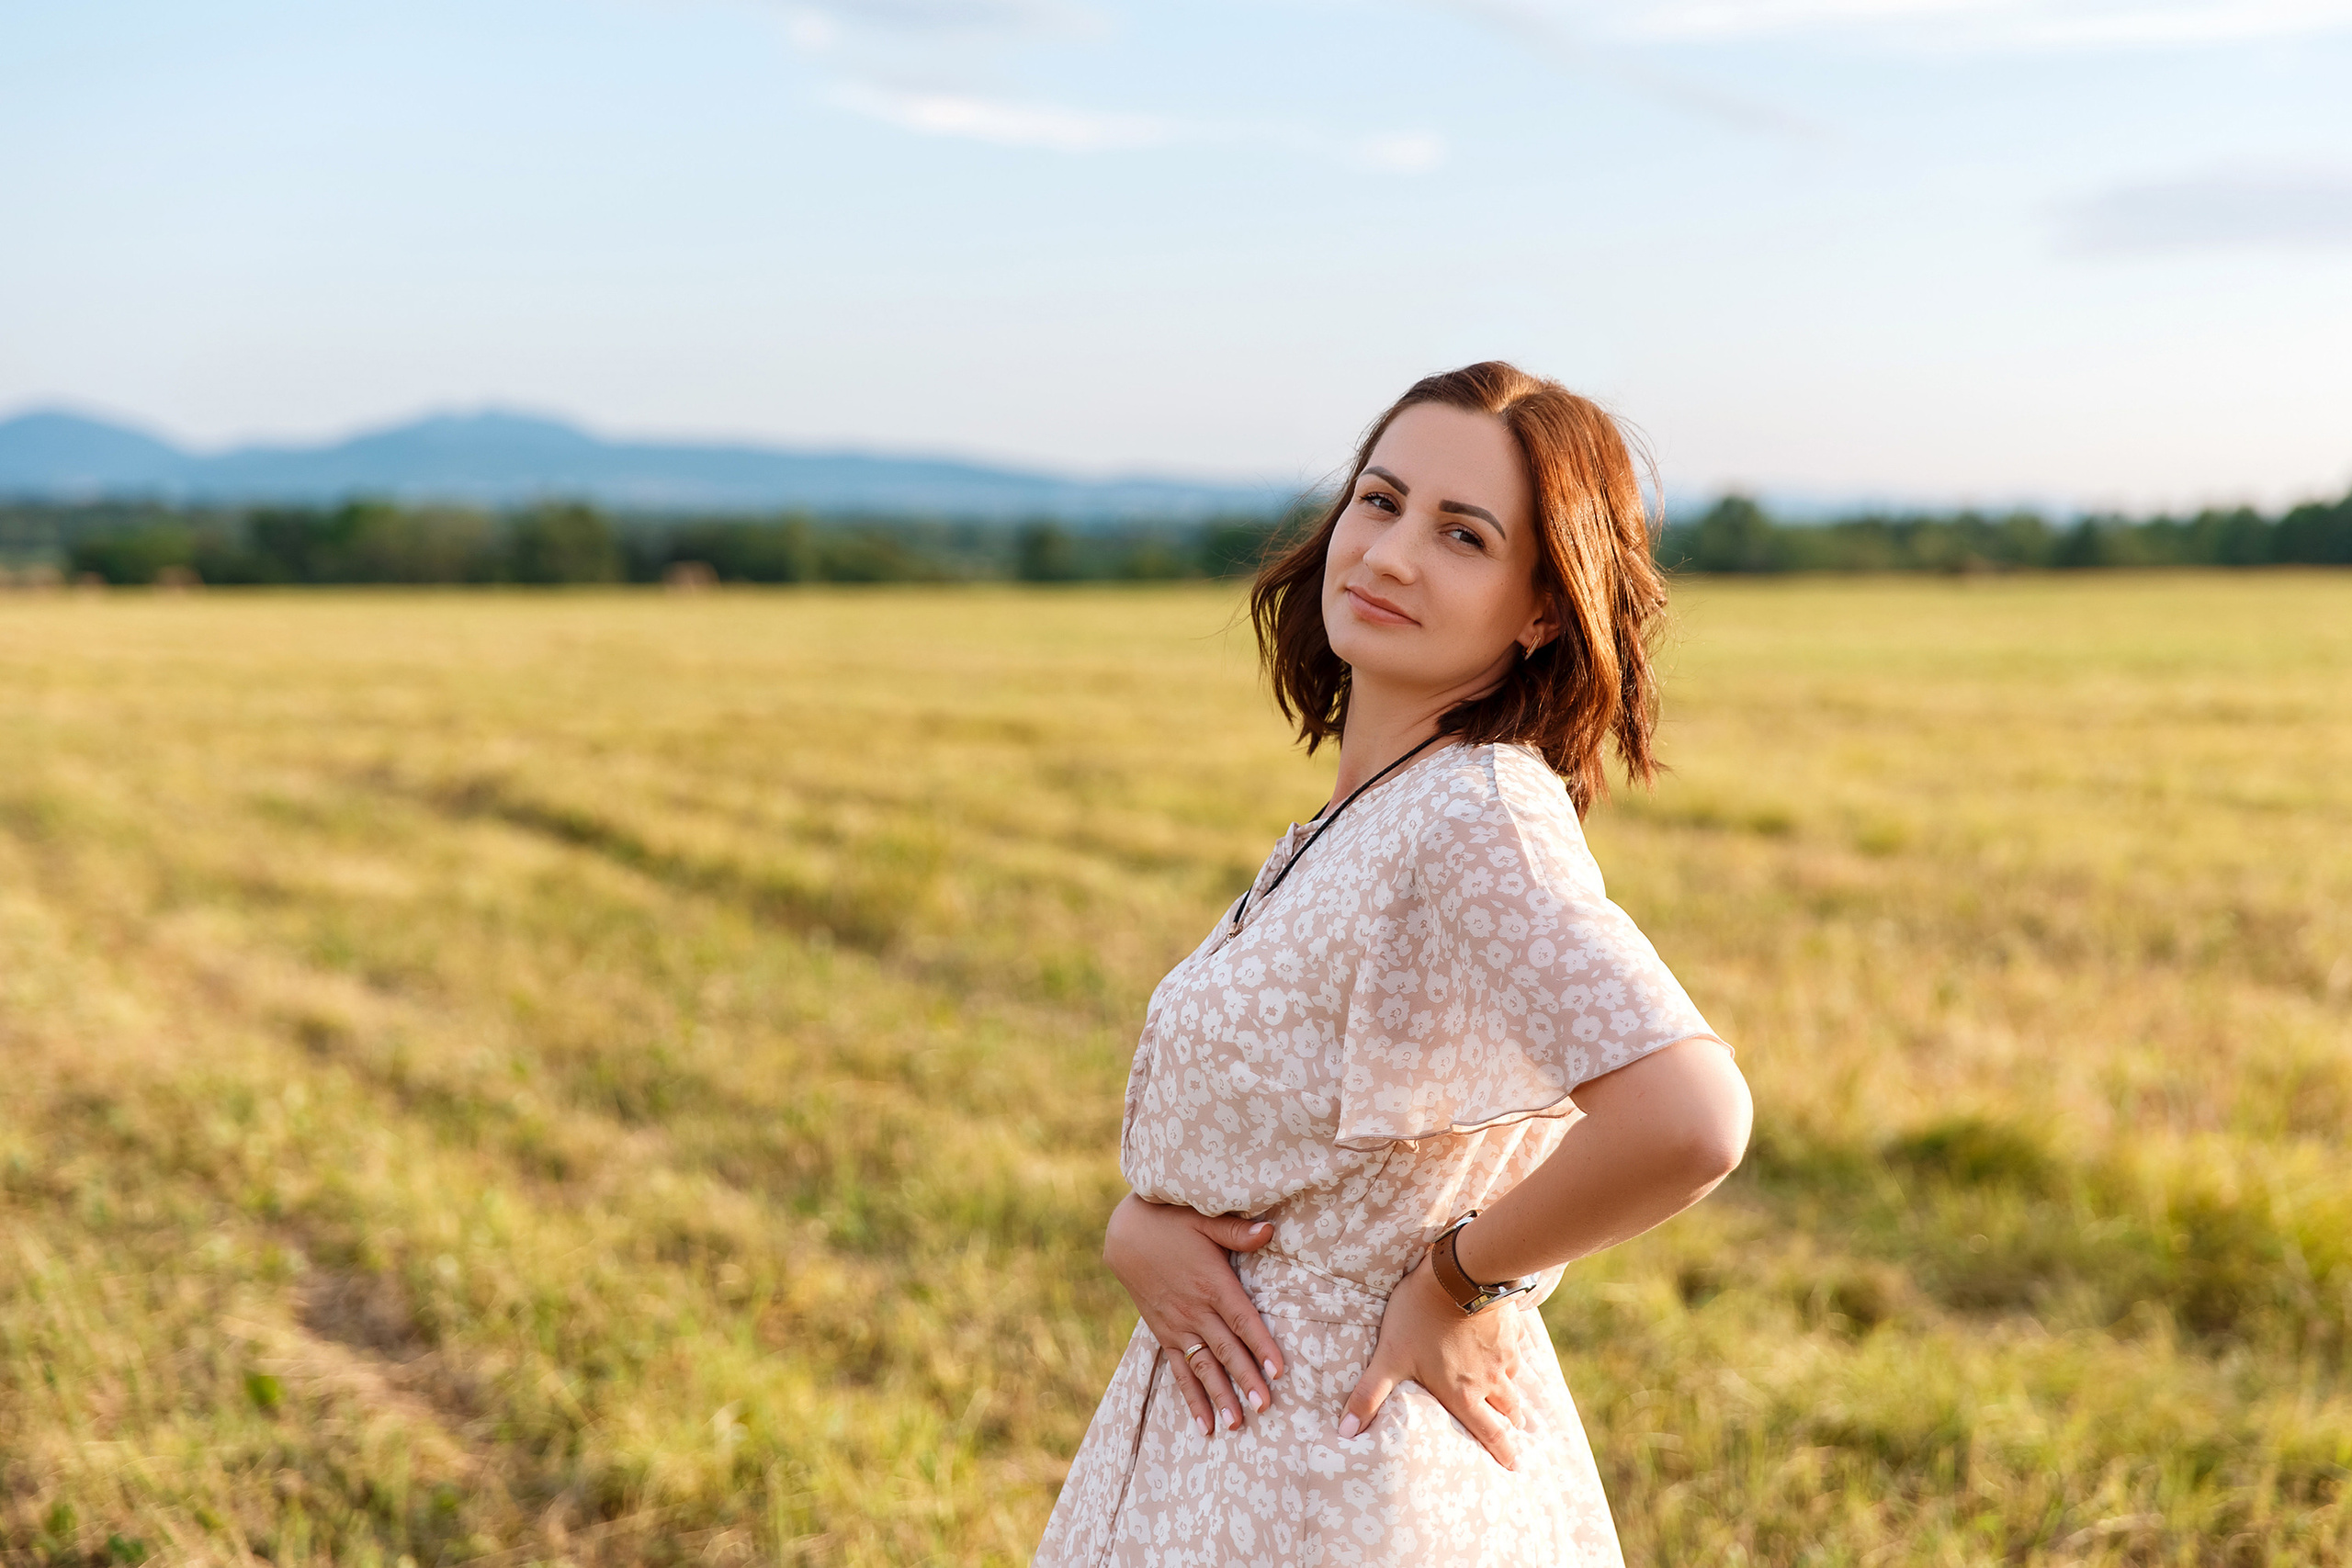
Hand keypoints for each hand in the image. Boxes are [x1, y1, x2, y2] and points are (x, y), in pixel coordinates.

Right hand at [1102, 1193, 1284, 1436]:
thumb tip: (1270, 1229)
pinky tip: (1204, 1424)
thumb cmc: (1170, 1221)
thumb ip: (1236, 1231)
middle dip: (1245, 1378)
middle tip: (1264, 1406)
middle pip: (1225, 1349)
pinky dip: (1191, 1397)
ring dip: (1219, 1395)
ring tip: (1236, 1424)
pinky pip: (1178, 1370)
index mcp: (1211, 1282)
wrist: (1125, 1233)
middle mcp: (1194, 1309)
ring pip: (1202, 1366)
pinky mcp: (1163, 1333)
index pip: (1241, 1319)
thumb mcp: (1204, 1219)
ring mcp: (1177, 1325)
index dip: (1260, 1344)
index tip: (1278, 1369)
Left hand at [1339, 1252, 1524, 1468]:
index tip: (1514, 1466)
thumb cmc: (1420, 1317)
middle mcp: (1491, 1380)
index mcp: (1464, 1394)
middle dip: (1512, 1423)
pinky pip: (1517, 1349)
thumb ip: (1369, 1396)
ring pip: (1515, 1380)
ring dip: (1513, 1390)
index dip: (1503, 1453)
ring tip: (1511, 1395)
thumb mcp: (1389, 1357)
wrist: (1459, 1274)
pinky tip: (1508, 1349)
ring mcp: (1505, 1354)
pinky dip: (1513, 1355)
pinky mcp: (1512, 1328)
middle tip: (1516, 1429)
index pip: (1490, 1434)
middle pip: (1510, 1410)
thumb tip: (1345, 1432)